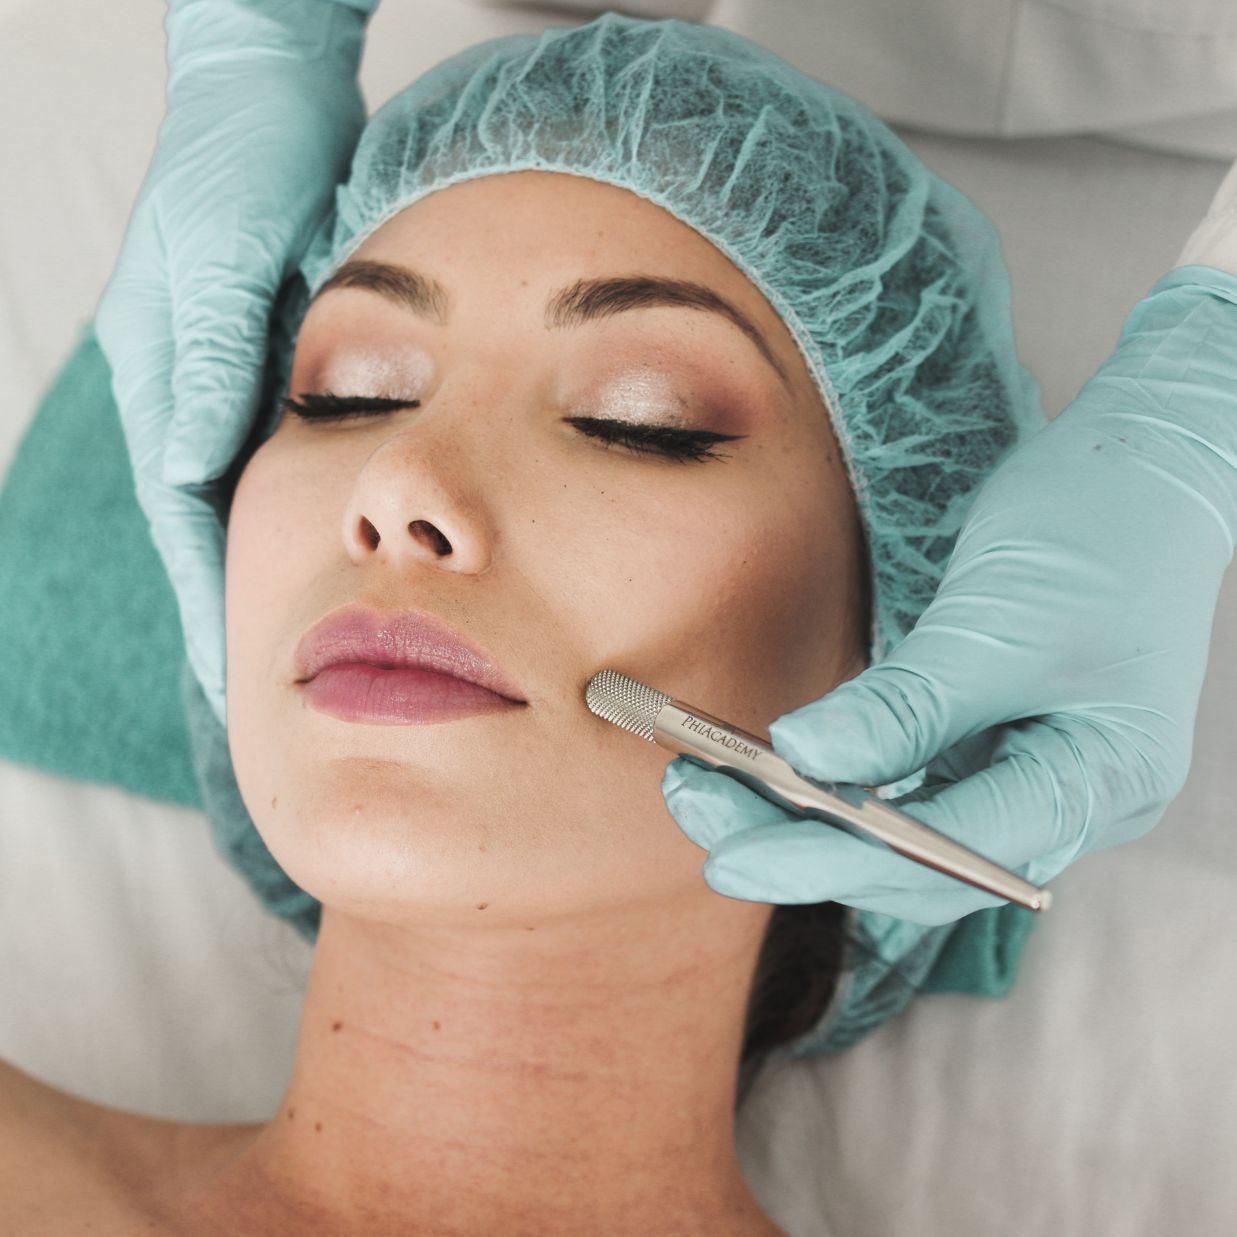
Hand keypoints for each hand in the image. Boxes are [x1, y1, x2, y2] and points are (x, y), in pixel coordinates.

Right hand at [95, 0, 373, 725]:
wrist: (274, 89)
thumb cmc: (241, 158)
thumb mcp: (221, 255)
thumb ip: (210, 361)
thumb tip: (190, 469)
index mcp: (164, 377)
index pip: (186, 520)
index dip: (213, 604)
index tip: (241, 680)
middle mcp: (192, 391)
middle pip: (214, 528)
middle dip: (240, 612)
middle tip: (276, 697)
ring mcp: (232, 380)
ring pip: (252, 503)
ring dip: (277, 574)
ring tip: (312, 648)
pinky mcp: (272, 364)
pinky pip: (288, 462)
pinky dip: (309, 517)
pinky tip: (340, 556)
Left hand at [663, 266, 1236, 924]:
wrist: (1144, 466)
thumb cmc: (1096, 528)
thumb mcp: (996, 621)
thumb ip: (905, 705)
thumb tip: (800, 759)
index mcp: (1098, 782)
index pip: (946, 859)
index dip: (832, 862)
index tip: (731, 857)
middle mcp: (1069, 800)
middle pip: (919, 865)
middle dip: (804, 847)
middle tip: (697, 812)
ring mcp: (1035, 773)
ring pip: (906, 833)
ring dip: (808, 818)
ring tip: (709, 789)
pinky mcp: (999, 741)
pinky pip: (911, 787)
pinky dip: (842, 781)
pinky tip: (775, 770)